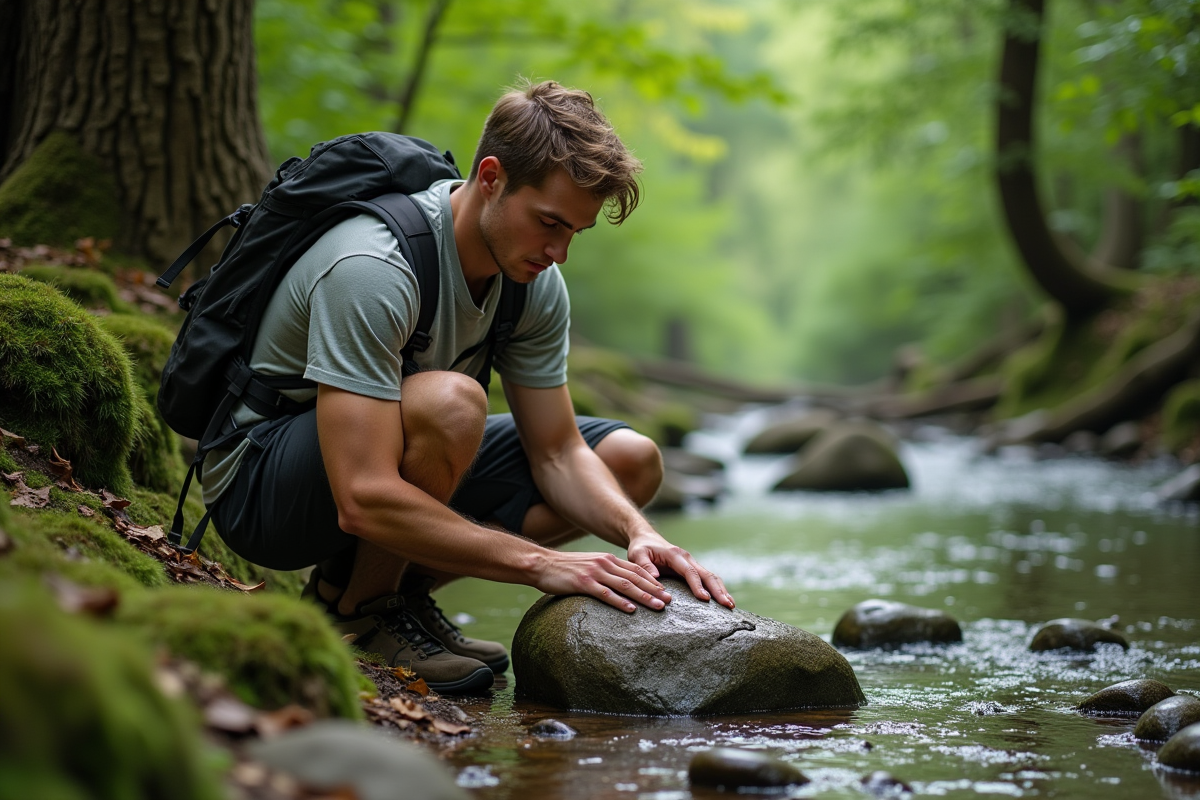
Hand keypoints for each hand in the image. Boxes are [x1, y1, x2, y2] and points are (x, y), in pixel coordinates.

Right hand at [533, 550, 672, 612]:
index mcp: (608, 559)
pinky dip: (620, 602)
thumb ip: (605, 572)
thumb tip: (620, 585)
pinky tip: (631, 610)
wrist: (542, 564)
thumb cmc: (565, 569)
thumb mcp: (590, 565)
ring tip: (658, 606)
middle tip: (670, 601)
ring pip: (625, 585)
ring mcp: (595, 573)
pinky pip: (606, 594)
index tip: (666, 591)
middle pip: (636, 577)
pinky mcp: (583, 583)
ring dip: (644, 596)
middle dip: (655, 590)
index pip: (636, 569)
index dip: (653, 581)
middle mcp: (605, 564)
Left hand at [627, 530, 734, 608]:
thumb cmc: (641, 548)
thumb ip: (644, 565)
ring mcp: (691, 563)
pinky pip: (707, 579)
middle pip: (707, 574)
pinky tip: (723, 600)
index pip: (689, 572)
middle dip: (718, 590)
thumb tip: (656, 578)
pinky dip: (716, 589)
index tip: (705, 599)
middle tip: (728, 605)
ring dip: (721, 590)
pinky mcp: (692, 569)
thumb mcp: (637, 554)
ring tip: (730, 605)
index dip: (698, 585)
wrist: (646, 539)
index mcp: (675, 555)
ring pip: (710, 576)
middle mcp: (687, 558)